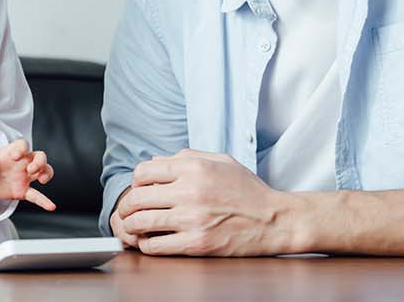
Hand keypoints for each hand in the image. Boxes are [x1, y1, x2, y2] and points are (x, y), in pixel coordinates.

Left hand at [0, 139, 55, 209]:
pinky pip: (36, 195)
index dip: (21, 148)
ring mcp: (24, 177)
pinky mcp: (23, 190)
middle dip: (39, 162)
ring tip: (42, 180)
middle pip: (39, 156)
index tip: (16, 156)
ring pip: (44, 170)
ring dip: (46, 173)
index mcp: (11, 152)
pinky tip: (51, 206)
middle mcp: (22, 163)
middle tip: (31, 169)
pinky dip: (44, 201)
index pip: (22, 144)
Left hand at [113, 149, 303, 255]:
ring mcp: (192, 219)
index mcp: (194, 169)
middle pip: (136, 197)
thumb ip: (187, 157)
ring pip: (140, 222)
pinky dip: (146, 245)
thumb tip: (154, 161)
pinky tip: (151, 241)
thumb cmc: (249, 191)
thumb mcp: (222, 162)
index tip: (141, 189)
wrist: (275, 220)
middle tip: (129, 211)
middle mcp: (190, 192)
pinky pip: (156, 245)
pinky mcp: (197, 244)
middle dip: (127, 206)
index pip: (143, 171)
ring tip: (134, 228)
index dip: (137, 181)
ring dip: (131, 226)